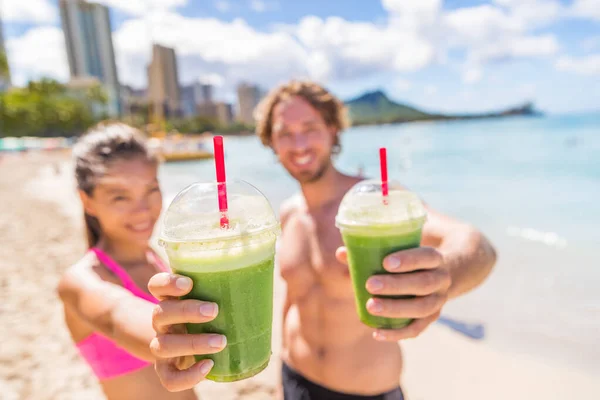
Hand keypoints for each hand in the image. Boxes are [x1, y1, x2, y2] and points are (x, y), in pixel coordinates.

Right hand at [148, 273, 225, 391]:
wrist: (189, 347)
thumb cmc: (209, 317)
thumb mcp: (213, 300)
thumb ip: (228, 290)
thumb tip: (263, 279)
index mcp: (171, 299)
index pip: (157, 285)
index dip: (167, 282)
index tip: (189, 283)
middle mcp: (162, 322)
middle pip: (160, 313)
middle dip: (187, 311)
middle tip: (214, 310)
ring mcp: (161, 345)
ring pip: (163, 345)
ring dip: (193, 343)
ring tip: (221, 342)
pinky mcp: (166, 369)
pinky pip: (168, 378)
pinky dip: (188, 375)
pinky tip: (209, 366)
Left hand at [336, 246, 449, 341]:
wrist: (434, 275)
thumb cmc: (408, 260)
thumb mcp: (397, 251)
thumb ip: (370, 251)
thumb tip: (341, 253)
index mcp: (435, 258)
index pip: (427, 256)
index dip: (409, 260)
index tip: (385, 262)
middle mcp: (441, 280)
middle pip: (424, 283)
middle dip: (396, 285)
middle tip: (370, 284)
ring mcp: (438, 301)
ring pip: (421, 308)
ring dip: (395, 309)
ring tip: (370, 306)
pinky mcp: (431, 319)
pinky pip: (416, 330)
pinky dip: (396, 333)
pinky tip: (376, 333)